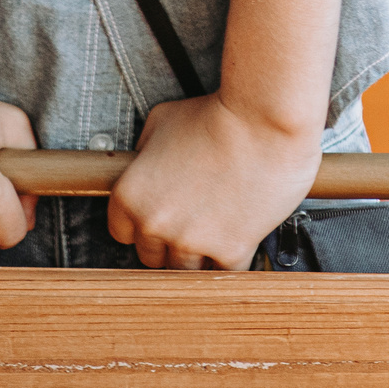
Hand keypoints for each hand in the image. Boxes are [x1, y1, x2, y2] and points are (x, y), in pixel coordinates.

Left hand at [109, 93, 323, 269]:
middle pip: (153, 257)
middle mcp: (155, 223)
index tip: (162, 219)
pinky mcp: (231, 248)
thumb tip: (145, 163)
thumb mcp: (163, 120)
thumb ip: (145, 150)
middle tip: (195, 222)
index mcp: (130, 195)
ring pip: (186, 270)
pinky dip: (231, 261)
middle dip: (172, 241)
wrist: (265, 117)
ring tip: (219, 231)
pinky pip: (224, 273)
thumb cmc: (220, 114)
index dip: (145, 224)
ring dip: (201, 255)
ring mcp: (192, 240)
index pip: (122, 233)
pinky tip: (239, 241)